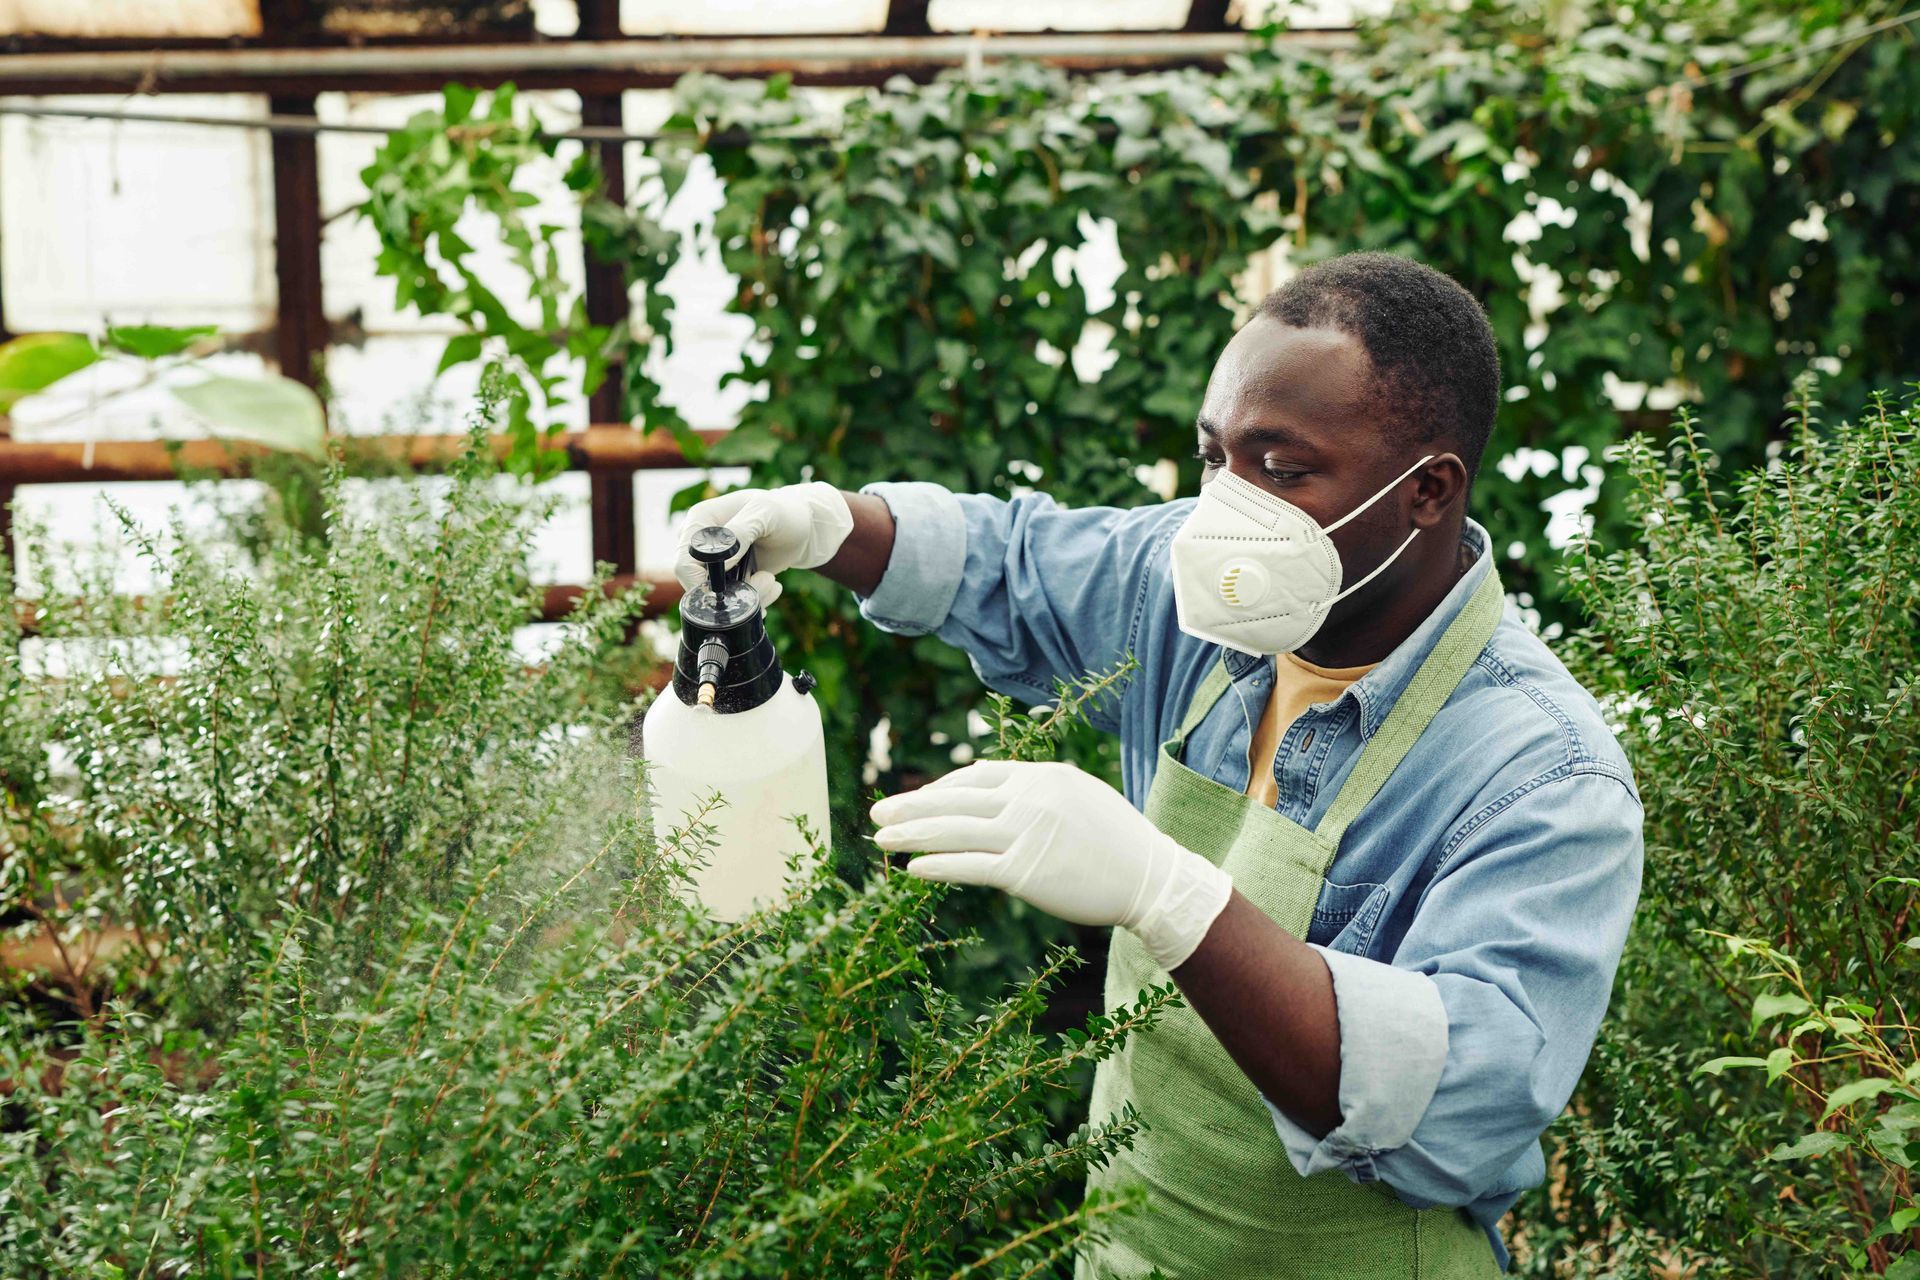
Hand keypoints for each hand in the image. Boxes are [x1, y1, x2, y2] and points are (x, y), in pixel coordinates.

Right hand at [672, 482, 854, 607]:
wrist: (801, 528)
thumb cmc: (783, 512)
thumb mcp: (765, 512)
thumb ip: (740, 532)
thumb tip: (719, 561)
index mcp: (700, 520)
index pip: (684, 560)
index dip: (703, 580)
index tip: (735, 582)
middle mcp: (700, 544)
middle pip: (698, 585)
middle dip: (733, 591)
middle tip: (767, 580)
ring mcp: (713, 564)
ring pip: (717, 599)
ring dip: (750, 596)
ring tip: (772, 582)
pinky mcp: (728, 580)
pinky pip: (733, 601)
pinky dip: (754, 601)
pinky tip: (773, 587)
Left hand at [870, 760, 1233, 970]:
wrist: (1150, 876)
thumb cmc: (1115, 840)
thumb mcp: (1075, 794)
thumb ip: (1031, 787)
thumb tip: (983, 780)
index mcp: (1039, 776)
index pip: (974, 777)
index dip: (939, 790)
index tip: (915, 800)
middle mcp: (1028, 798)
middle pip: (954, 800)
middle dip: (910, 807)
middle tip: (876, 812)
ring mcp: (1025, 834)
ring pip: (954, 831)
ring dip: (911, 835)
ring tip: (881, 838)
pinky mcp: (1025, 871)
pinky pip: (969, 867)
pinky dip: (937, 866)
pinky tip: (912, 868)